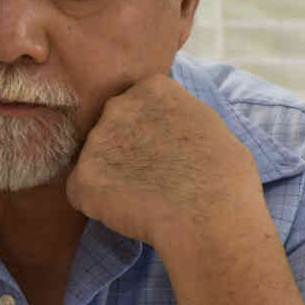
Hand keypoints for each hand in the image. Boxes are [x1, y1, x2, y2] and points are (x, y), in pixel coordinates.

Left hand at [66, 75, 260, 250]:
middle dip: (123, 150)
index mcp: (152, 88)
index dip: (147, 130)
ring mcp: (95, 142)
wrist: (211, 216)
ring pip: (94, 161)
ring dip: (110, 178)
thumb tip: (163, 128)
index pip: (135, 104)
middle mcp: (117, 107)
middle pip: (110, 128)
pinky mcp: (80, 178)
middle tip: (150, 175)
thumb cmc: (224, 175)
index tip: (163, 149)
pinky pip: (81, 192)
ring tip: (144, 197)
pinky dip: (98, 205)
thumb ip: (174, 117)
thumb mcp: (207, 124)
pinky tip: (129, 212)